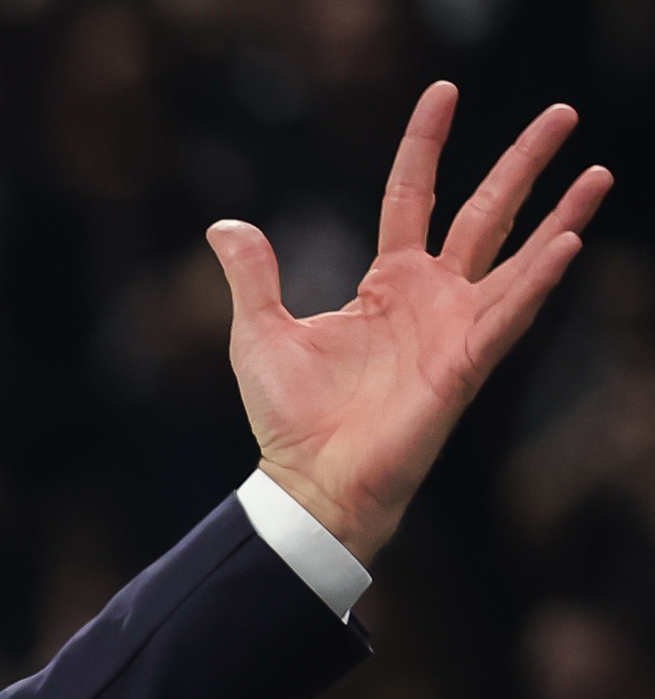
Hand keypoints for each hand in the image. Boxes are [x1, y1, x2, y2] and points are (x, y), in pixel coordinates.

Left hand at [209, 83, 611, 565]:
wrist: (308, 481)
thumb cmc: (289, 417)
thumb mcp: (259, 332)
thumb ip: (253, 275)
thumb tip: (223, 225)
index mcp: (387, 283)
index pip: (412, 196)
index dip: (426, 145)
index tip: (445, 92)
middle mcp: (432, 298)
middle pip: (487, 211)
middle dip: (524, 163)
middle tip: (563, 113)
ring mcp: (455, 329)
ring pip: (518, 257)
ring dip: (561, 216)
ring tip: (599, 174)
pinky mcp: (465, 364)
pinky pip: (509, 313)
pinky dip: (538, 278)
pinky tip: (568, 242)